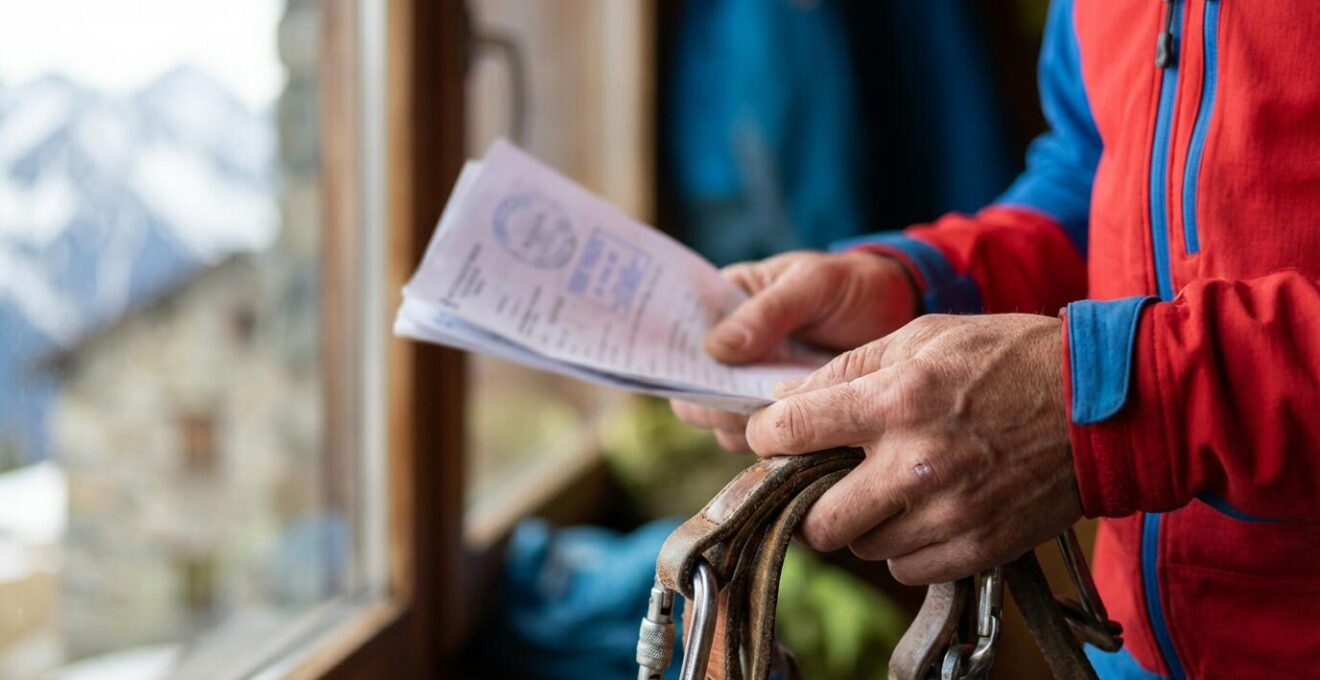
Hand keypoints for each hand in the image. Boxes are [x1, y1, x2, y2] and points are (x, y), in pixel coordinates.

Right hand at [671, 250, 918, 451]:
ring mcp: (753, 389)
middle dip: (712, 403)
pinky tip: (796, 437)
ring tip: (781, 415)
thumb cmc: (850, 285)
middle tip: (748, 399)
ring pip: (724, 425)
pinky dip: (774, 446)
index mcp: (722, 307)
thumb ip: (768, 312)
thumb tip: (716, 347)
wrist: (900, 314)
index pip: (676, 340)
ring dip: (744, 428)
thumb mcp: (811, 285)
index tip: (686, 373)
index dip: (670, 359)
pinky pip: (762, 443)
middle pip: (693, 395)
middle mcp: (729, 355)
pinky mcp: (784, 418)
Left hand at [745, 313, 1081, 583]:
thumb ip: (851, 366)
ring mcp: (949, 513)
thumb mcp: (926, 334)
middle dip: (809, 501)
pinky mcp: (979, 546)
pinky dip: (903, 547)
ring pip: (862, 546)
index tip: (770, 438)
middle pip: (819, 518)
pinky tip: (921, 512)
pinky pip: (907, 569)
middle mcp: (916, 463)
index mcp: (897, 400)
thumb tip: (787, 396)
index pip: (791, 432)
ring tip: (886, 489)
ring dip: (862, 522)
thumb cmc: (1010, 357)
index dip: (765, 436)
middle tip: (824, 481)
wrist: (1104, 405)